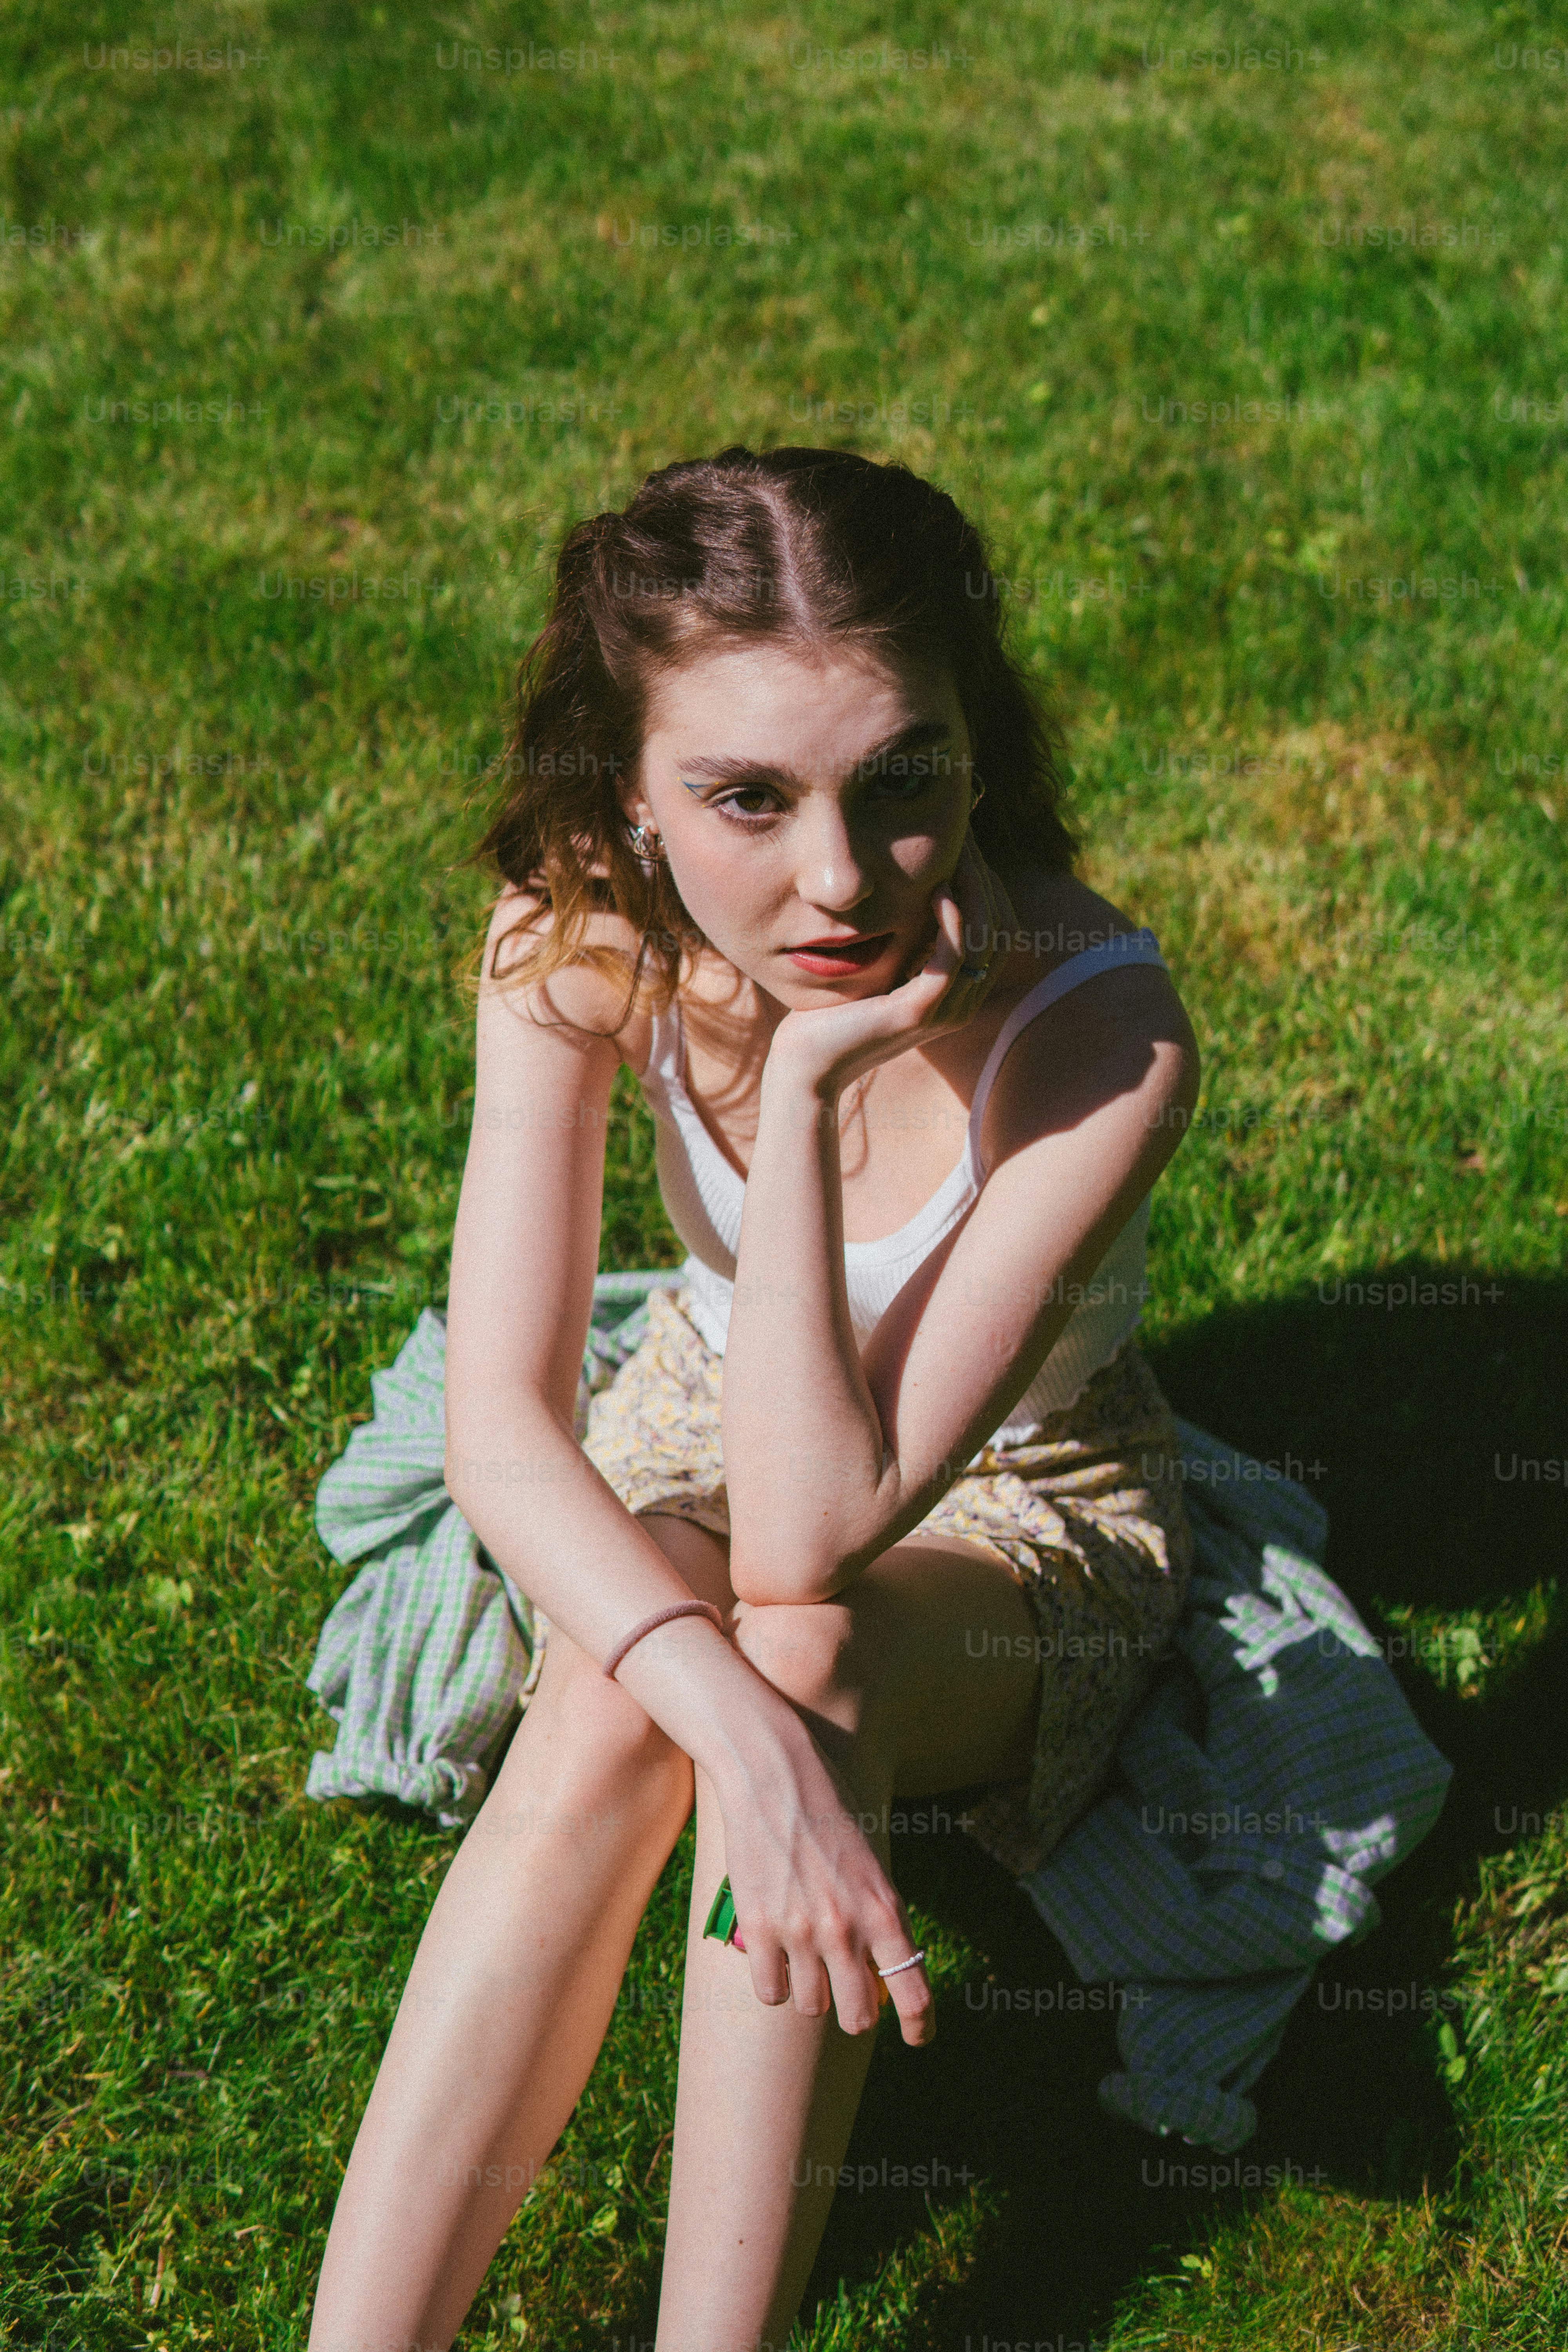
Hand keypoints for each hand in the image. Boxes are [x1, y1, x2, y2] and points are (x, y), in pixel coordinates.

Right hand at [713, 1720, 935, 2045]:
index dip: (919, 2025)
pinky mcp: (758, 1927)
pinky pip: (770, 1992)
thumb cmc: (828, 1812)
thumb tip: (879, 1975)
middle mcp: (845, 1929)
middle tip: (846, 1990)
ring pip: (810, 2006)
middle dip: (855, 2010)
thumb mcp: (869, 1864)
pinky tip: (775, 1952)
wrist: (773, 1773)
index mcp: (884, 1910)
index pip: (913, 1992)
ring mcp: (800, 1932)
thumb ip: (877, 1918)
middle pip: (857, 2018)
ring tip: (804, 1953)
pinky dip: (774, 1982)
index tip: (917, 2038)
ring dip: (811, 1989)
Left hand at [767, 834, 1021, 1103]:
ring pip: (985, 941)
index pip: (998, 929)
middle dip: (985, 879)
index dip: (987, 883)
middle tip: (966, 838)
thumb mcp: (879, 964)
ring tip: (959, 854)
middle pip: (1000, 929)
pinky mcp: (920, 1013)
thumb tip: (917, 885)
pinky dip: (954, 920)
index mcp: (957, 992)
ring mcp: (945, 1011)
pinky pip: (954, 959)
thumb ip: (906, 936)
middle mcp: (961, 1003)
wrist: (805, 1062)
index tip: (967, 844)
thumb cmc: (834, 1010)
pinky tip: (939, 889)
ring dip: (975, 891)